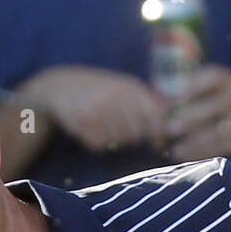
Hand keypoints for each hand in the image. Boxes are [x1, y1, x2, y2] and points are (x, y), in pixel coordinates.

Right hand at [28, 65, 168, 151]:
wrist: (60, 86)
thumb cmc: (102, 91)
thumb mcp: (126, 89)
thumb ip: (149, 106)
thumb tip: (170, 133)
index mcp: (129, 87)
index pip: (154, 116)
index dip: (159, 134)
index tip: (158, 144)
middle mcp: (115, 97)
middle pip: (137, 133)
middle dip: (133, 137)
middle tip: (119, 128)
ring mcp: (98, 109)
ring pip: (119, 141)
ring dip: (115, 140)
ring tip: (104, 124)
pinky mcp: (83, 122)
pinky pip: (101, 145)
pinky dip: (98, 143)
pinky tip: (91, 128)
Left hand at [166, 65, 230, 160]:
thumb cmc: (224, 106)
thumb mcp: (214, 92)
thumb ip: (191, 97)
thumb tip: (159, 113)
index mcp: (227, 79)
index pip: (213, 77)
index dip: (194, 85)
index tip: (176, 95)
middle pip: (214, 106)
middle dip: (190, 118)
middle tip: (169, 128)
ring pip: (218, 130)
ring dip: (195, 142)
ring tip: (175, 151)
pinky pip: (223, 145)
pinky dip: (204, 152)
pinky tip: (188, 157)